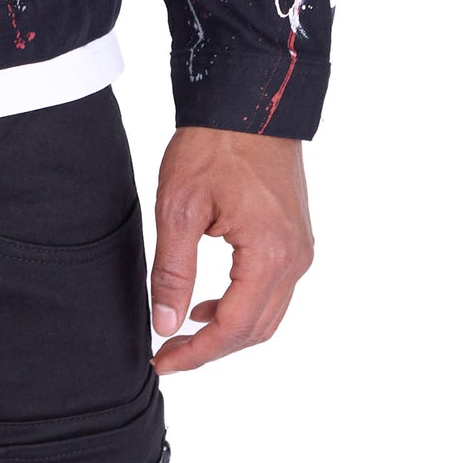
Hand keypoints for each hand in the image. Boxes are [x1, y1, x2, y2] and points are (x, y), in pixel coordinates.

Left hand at [147, 125, 313, 373]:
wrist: (248, 99)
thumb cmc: (213, 144)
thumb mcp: (180, 206)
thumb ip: (173, 270)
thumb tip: (163, 323)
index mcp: (272, 255)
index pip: (235, 328)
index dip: (196, 353)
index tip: (161, 362)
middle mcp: (296, 259)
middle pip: (256, 330)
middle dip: (211, 348)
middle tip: (168, 353)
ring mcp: (300, 248)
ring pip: (266, 314)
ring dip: (227, 329)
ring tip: (181, 329)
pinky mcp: (295, 236)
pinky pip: (271, 289)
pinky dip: (240, 304)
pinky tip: (208, 301)